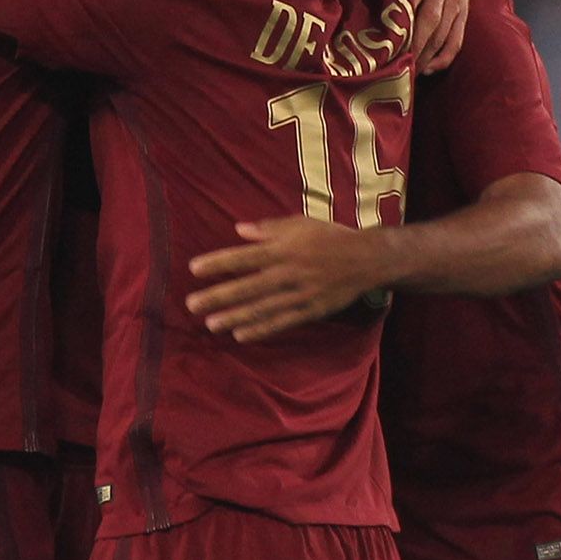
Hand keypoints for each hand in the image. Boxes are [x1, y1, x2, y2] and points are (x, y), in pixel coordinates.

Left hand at [185, 217, 392, 341]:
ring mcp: (300, 295)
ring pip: (262, 308)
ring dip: (235, 317)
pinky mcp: (311, 311)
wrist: (367, 260)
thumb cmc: (330, 237)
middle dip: (219, 296)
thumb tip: (238, 230)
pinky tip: (240, 335)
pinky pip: (282, 322)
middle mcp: (289, 273)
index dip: (219, 263)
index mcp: (285, 249)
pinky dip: (261, 329)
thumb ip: (269, 229)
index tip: (194, 269)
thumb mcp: (300, 224)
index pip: (245, 257)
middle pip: (248, 287)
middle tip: (192, 305)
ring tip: (211, 323)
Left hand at [380, 0, 470, 73]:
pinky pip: (456, 40)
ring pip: (443, 34)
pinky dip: (442, 58)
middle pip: (430, 20)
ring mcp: (456, 2)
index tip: (384, 37)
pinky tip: (425, 69)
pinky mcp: (462, 14)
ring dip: (424, 55)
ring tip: (404, 72)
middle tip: (391, 64)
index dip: (401, 17)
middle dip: (412, 44)